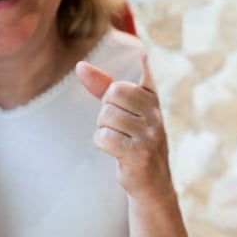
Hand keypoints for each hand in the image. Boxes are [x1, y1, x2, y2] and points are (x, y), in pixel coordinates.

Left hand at [75, 58, 172, 198]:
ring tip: (120, 141)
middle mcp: (157, 114)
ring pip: (106, 117)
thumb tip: (80, 66)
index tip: (144, 53)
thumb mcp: (123, 113)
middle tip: (119, 127)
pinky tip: (117, 151)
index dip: (148, 63)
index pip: (150, 75)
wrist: (151, 183)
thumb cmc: (134, 142)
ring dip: (104, 130)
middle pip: (113, 94)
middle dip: (106, 110)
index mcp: (154, 100)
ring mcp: (151, 134)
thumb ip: (103, 87)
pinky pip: (104, 137)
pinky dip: (102, 143)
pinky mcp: (140, 153)